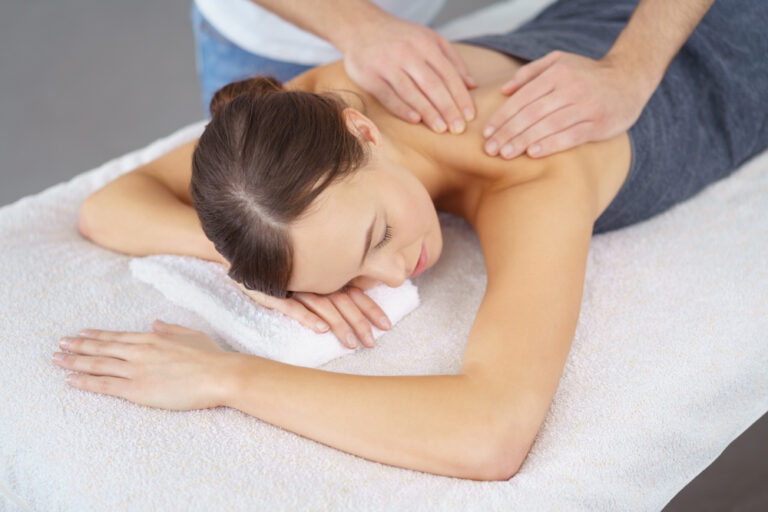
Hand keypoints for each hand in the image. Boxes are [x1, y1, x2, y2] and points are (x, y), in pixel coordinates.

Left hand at [52, 319, 234, 410]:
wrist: (220, 375)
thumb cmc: (212, 357)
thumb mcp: (191, 335)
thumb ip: (170, 329)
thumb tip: (155, 323)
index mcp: (153, 338)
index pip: (117, 337)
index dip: (97, 336)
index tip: (81, 334)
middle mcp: (140, 351)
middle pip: (102, 348)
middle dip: (78, 346)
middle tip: (60, 344)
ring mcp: (137, 370)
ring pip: (98, 364)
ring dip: (74, 362)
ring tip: (57, 359)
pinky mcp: (137, 390)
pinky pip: (105, 385)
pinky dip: (85, 381)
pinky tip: (70, 380)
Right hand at [234, 281, 390, 349]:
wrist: (248, 258)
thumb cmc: (285, 274)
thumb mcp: (312, 279)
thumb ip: (334, 288)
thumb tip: (359, 303)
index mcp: (327, 276)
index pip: (355, 293)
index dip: (372, 308)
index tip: (387, 325)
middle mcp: (315, 280)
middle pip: (344, 301)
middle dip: (360, 322)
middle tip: (371, 343)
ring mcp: (296, 286)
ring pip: (323, 305)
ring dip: (339, 324)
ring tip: (351, 343)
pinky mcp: (275, 292)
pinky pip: (292, 305)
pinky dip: (307, 317)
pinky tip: (320, 330)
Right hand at [339, 14, 477, 133]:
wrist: (361, 27)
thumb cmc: (400, 37)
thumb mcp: (429, 39)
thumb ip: (451, 60)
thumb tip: (472, 85)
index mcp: (425, 43)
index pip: (448, 73)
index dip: (460, 96)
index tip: (469, 115)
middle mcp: (406, 53)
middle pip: (432, 84)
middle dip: (447, 108)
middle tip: (458, 128)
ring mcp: (387, 64)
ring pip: (411, 92)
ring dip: (428, 112)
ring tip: (441, 129)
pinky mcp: (370, 76)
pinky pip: (388, 96)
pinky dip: (402, 109)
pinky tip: (416, 120)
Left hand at [482, 50, 651, 158]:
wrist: (630, 79)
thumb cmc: (587, 74)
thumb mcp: (560, 61)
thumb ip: (531, 72)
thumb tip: (504, 90)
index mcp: (558, 73)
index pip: (523, 97)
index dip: (503, 116)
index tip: (486, 132)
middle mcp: (571, 88)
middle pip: (532, 113)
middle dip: (508, 132)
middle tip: (490, 149)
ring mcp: (586, 106)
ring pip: (549, 126)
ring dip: (523, 141)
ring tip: (505, 154)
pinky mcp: (599, 124)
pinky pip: (571, 136)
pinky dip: (550, 145)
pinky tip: (533, 154)